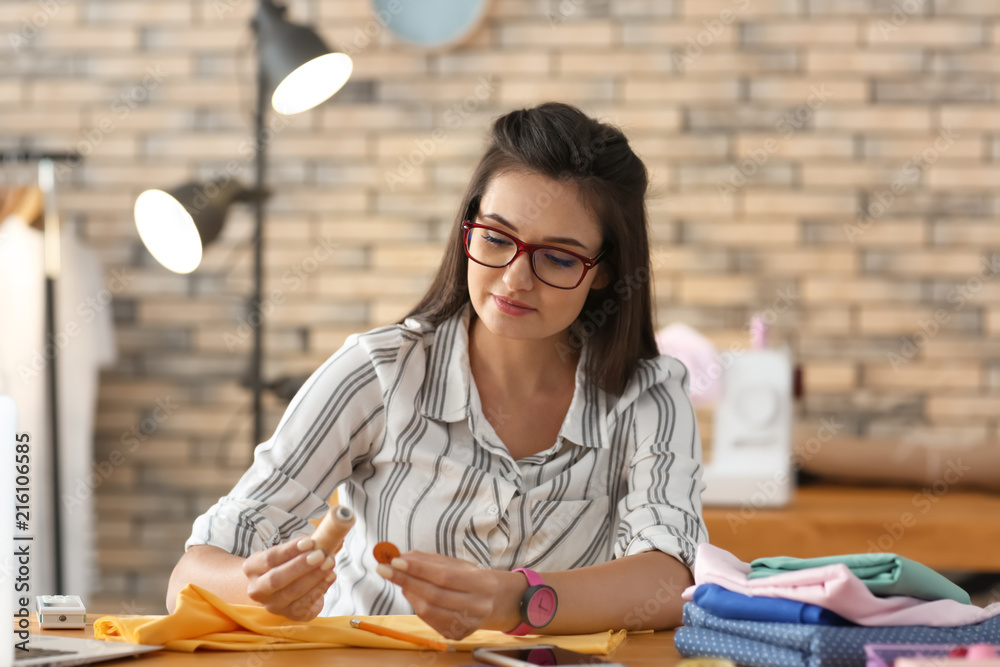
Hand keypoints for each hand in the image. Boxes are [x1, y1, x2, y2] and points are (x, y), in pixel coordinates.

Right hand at [242, 537, 336, 621]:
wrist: (277, 591)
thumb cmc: (284, 564)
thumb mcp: (287, 553)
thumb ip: (305, 545)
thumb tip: (330, 535)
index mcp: (252, 568)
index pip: (270, 558)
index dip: (290, 550)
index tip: (310, 541)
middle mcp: (257, 589)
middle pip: (277, 579)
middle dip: (300, 566)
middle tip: (320, 554)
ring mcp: (272, 605)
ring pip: (292, 592)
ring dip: (314, 577)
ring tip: (329, 563)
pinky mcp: (289, 615)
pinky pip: (305, 603)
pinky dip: (320, 588)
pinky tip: (330, 576)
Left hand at [377, 551, 524, 638]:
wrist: (497, 603)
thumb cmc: (474, 579)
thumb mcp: (459, 564)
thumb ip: (431, 560)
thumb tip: (402, 556)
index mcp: (481, 584)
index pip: (444, 576)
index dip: (418, 568)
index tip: (395, 560)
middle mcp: (477, 606)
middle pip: (434, 594)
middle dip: (405, 579)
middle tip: (384, 569)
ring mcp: (467, 624)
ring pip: (429, 610)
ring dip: (409, 593)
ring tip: (400, 580)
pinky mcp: (458, 635)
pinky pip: (430, 621)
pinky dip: (417, 606)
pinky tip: (413, 594)